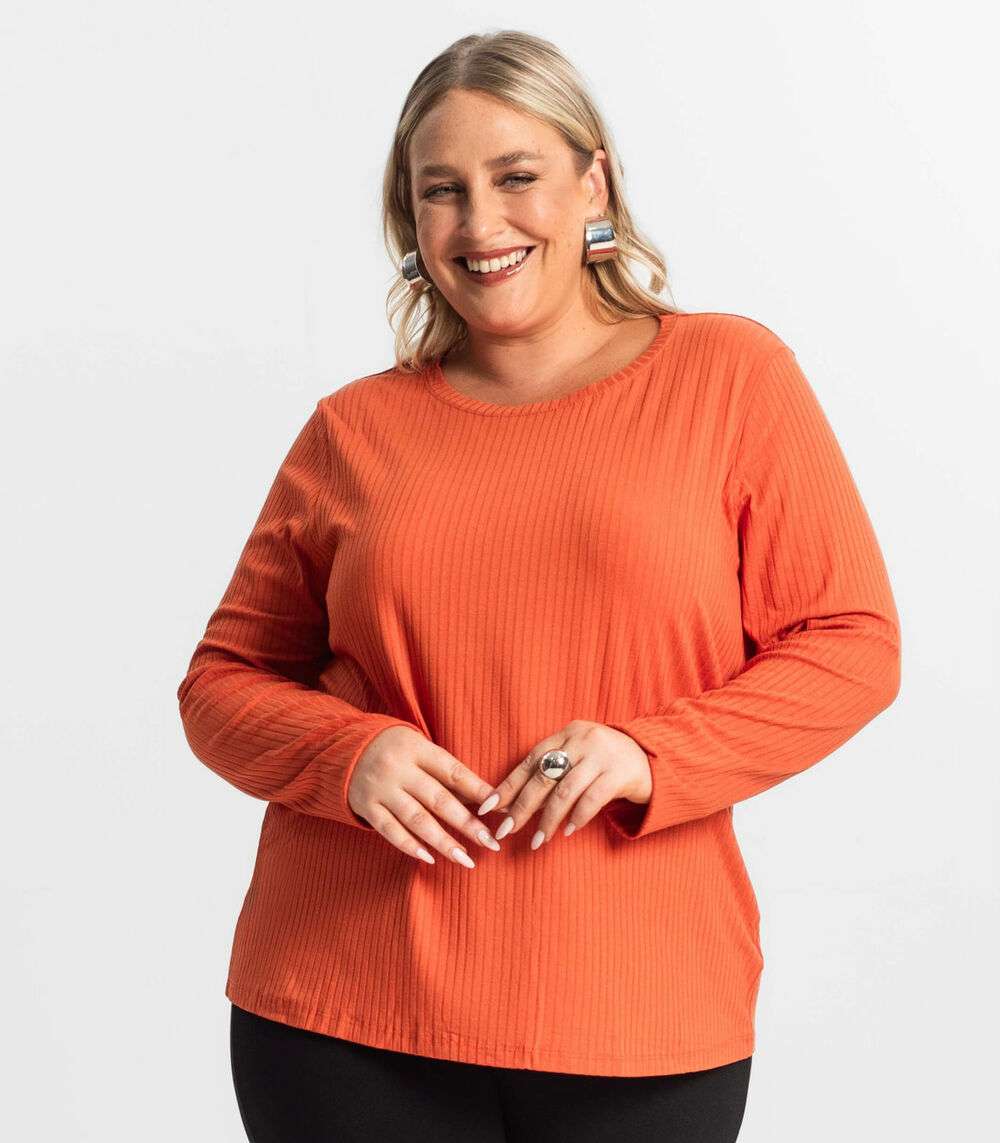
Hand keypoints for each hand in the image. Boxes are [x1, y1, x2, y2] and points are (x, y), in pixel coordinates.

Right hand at [348, 725, 501, 867]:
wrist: (343, 747)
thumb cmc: (394, 750)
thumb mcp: (419, 748)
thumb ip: (444, 772)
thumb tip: (482, 798)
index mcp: (417, 748)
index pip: (453, 772)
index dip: (478, 791)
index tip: (499, 809)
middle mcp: (399, 768)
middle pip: (439, 799)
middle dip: (468, 824)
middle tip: (491, 843)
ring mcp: (381, 788)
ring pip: (417, 819)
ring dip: (444, 842)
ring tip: (467, 859)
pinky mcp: (366, 806)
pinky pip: (390, 830)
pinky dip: (410, 846)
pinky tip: (430, 858)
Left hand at [476, 720, 651, 848]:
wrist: (655, 757)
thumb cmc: (607, 763)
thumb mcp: (579, 756)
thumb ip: (552, 772)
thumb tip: (511, 803)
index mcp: (567, 733)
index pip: (530, 761)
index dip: (508, 785)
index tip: (488, 807)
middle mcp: (582, 739)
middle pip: (543, 777)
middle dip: (521, 807)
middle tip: (505, 831)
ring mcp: (602, 755)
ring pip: (565, 791)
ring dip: (548, 819)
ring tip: (538, 840)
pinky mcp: (619, 773)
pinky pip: (592, 799)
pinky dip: (577, 817)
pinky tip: (567, 831)